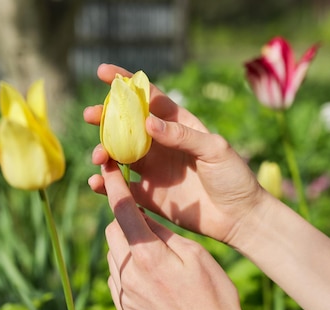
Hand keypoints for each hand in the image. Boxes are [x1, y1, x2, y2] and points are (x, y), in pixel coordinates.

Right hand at [86, 64, 265, 244]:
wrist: (239, 218)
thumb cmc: (233, 177)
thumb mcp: (214, 149)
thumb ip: (182, 135)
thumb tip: (147, 122)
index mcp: (178, 125)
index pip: (148, 98)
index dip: (125, 84)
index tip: (102, 73)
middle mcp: (161, 144)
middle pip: (126, 126)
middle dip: (105, 118)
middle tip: (90, 116)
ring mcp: (153, 170)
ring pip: (118, 155)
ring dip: (104, 151)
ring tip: (98, 156)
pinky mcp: (148, 195)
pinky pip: (121, 187)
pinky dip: (105, 184)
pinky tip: (96, 182)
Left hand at [101, 158, 245, 309]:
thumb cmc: (214, 296)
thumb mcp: (196, 256)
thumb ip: (164, 235)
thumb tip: (143, 219)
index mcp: (148, 257)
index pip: (123, 212)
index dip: (115, 187)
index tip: (106, 169)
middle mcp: (128, 277)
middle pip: (113, 235)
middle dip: (125, 224)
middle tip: (148, 227)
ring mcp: (124, 298)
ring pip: (113, 259)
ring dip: (127, 251)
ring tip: (156, 260)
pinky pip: (117, 284)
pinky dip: (128, 275)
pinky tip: (152, 283)